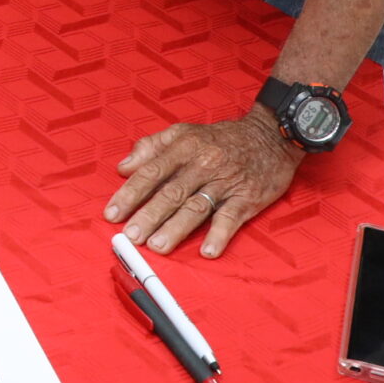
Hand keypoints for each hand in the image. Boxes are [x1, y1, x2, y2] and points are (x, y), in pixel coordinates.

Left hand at [106, 107, 301, 258]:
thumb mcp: (184, 132)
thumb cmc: (221, 138)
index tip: (112, 213)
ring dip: (176, 228)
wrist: (271, 135)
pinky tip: (208, 250)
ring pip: (197, 207)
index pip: (152, 172)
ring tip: (158, 246)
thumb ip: (151, 147)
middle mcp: (203, 164)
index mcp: (184, 148)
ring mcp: (225, 182)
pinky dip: (220, 234)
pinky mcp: (247, 197)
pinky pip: (232, 217)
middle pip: (172, 193)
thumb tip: (122, 167)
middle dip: (149, 216)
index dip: (130, 194)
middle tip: (131, 236)